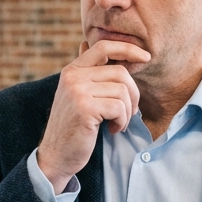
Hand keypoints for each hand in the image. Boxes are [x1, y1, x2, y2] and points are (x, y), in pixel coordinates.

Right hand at [37, 40, 150, 192]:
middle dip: (133, 94)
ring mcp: (77, 91)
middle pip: (120, 72)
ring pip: (123, 91)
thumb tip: (108, 51)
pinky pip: (119, 108)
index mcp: (72, 70)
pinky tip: (113, 130)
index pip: (103, 46)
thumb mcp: (79, 96)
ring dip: (127, 112)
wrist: (56, 156)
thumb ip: (91, 75)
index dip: (127, 48)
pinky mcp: (85, 108)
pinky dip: (122, 121)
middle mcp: (72, 76)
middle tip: (130, 112)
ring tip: (118, 123)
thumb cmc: (74, 128)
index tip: (145, 57)